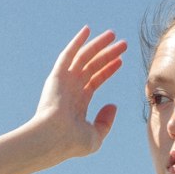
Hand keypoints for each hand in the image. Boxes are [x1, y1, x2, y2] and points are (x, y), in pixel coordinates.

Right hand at [33, 26, 127, 159]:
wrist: (52, 139)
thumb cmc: (71, 143)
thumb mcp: (95, 137)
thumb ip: (105, 122)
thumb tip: (113, 105)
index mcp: (78, 103)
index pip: (95, 80)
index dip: (108, 70)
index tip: (120, 60)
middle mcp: (71, 89)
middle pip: (93, 66)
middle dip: (108, 54)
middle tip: (123, 44)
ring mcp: (64, 81)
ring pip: (84, 57)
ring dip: (98, 44)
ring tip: (113, 35)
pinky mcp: (57, 76)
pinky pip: (69, 54)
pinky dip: (77, 41)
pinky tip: (87, 30)